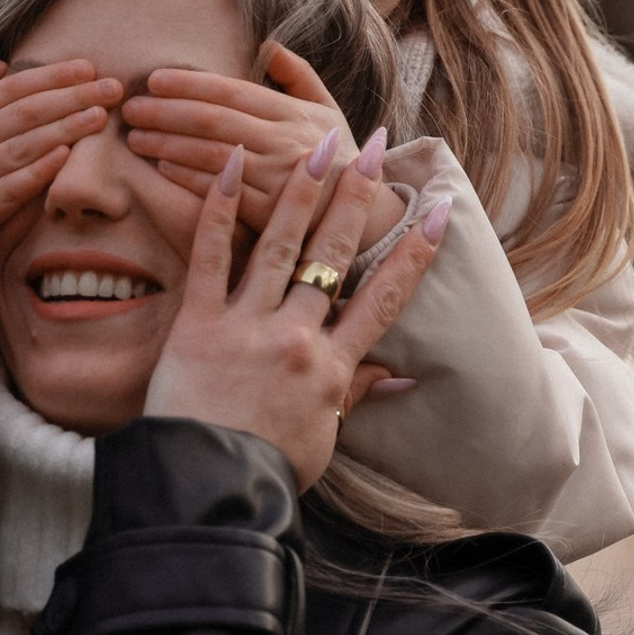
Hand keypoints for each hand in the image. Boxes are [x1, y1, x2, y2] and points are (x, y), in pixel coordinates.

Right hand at [0, 59, 123, 248]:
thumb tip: (0, 64)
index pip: (10, 89)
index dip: (50, 76)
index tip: (88, 68)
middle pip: (23, 113)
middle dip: (70, 97)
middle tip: (112, 88)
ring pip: (20, 146)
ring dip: (62, 128)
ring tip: (98, 116)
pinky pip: (10, 189)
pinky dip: (37, 171)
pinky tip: (66, 156)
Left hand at [122, 42, 408, 252]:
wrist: (367, 220)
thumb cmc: (340, 162)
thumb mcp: (328, 113)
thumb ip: (299, 77)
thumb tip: (269, 45)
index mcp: (296, 114)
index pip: (233, 91)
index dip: (190, 84)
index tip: (154, 79)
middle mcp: (288, 142)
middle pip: (215, 120)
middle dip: (167, 111)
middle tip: (131, 107)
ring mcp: (279, 179)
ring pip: (212, 154)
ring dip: (168, 143)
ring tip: (136, 137)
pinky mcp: (272, 215)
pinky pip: (221, 192)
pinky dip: (189, 178)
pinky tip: (162, 167)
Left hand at [145, 139, 447, 489]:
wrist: (208, 491)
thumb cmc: (267, 471)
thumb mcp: (323, 439)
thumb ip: (355, 396)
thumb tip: (400, 376)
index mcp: (333, 368)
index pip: (383, 301)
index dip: (412, 256)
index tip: (436, 215)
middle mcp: (297, 337)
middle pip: (334, 257)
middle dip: (357, 200)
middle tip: (373, 151)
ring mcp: (246, 326)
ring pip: (281, 244)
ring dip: (303, 190)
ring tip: (319, 144)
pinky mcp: (197, 323)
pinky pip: (211, 255)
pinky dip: (222, 208)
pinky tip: (234, 164)